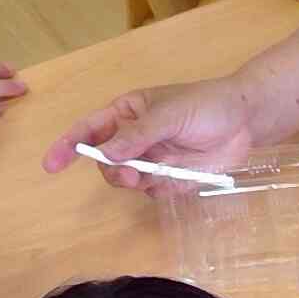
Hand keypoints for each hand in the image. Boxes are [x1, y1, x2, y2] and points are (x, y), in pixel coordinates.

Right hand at [41, 80, 260, 187]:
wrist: (246, 121)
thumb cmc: (206, 106)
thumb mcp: (170, 114)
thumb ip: (138, 134)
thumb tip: (106, 153)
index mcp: (127, 113)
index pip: (89, 129)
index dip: (68, 146)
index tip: (51, 164)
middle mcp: (133, 138)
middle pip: (105, 162)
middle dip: (111, 170)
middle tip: (129, 174)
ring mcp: (151, 159)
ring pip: (126, 180)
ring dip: (134, 181)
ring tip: (154, 175)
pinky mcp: (169, 179)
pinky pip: (152, 192)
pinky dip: (160, 189)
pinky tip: (179, 177)